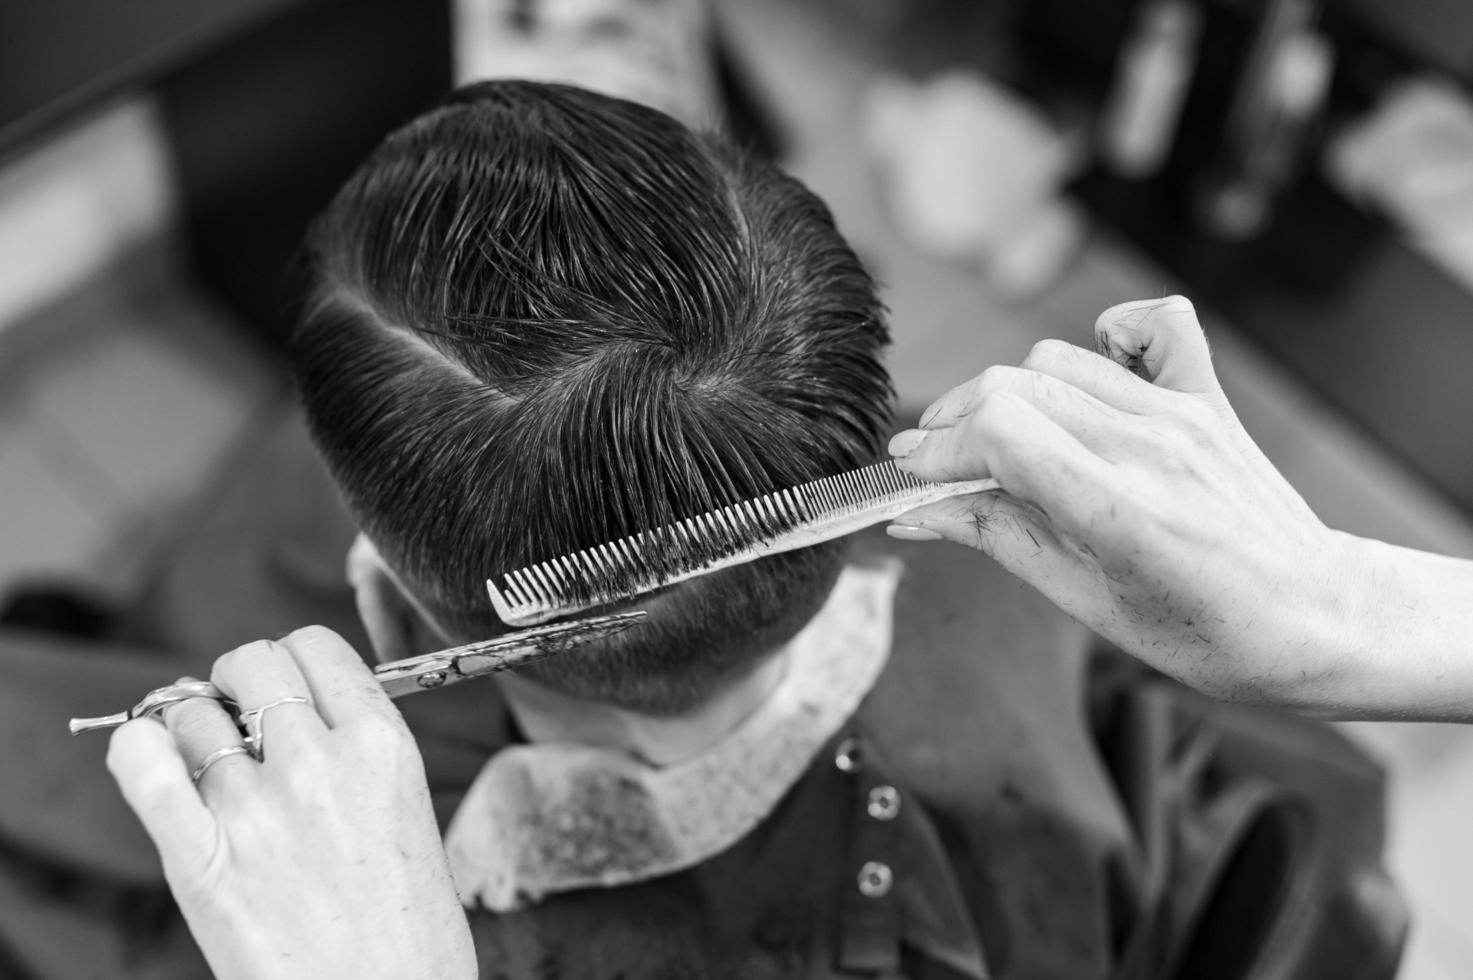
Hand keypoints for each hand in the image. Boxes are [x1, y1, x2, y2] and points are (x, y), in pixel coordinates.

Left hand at [106, 627, 474, 979]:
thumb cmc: (410, 931)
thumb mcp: (412, 810)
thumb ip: (359, 752)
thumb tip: (295, 712)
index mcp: (384, 747)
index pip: (316, 647)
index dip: (292, 662)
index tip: (285, 688)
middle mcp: (320, 765)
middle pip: (252, 665)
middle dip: (238, 683)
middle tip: (239, 718)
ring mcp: (258, 811)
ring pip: (192, 715)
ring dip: (192, 729)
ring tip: (206, 765)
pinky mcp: (203, 862)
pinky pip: (145, 768)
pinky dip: (136, 750)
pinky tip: (149, 757)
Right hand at [886, 296, 1365, 710]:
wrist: (1316, 617)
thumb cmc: (1208, 632)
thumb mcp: (1087, 604)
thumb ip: (998, 539)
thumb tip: (917, 512)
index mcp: (1119, 510)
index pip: (998, 431)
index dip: (936, 448)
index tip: (909, 473)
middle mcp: (1149, 445)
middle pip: (1011, 386)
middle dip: (953, 422)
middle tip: (935, 465)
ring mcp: (1180, 414)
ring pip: (1055, 360)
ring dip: (1005, 393)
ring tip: (995, 440)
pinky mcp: (1204, 398)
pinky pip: (1151, 325)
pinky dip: (1106, 334)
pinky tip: (1088, 374)